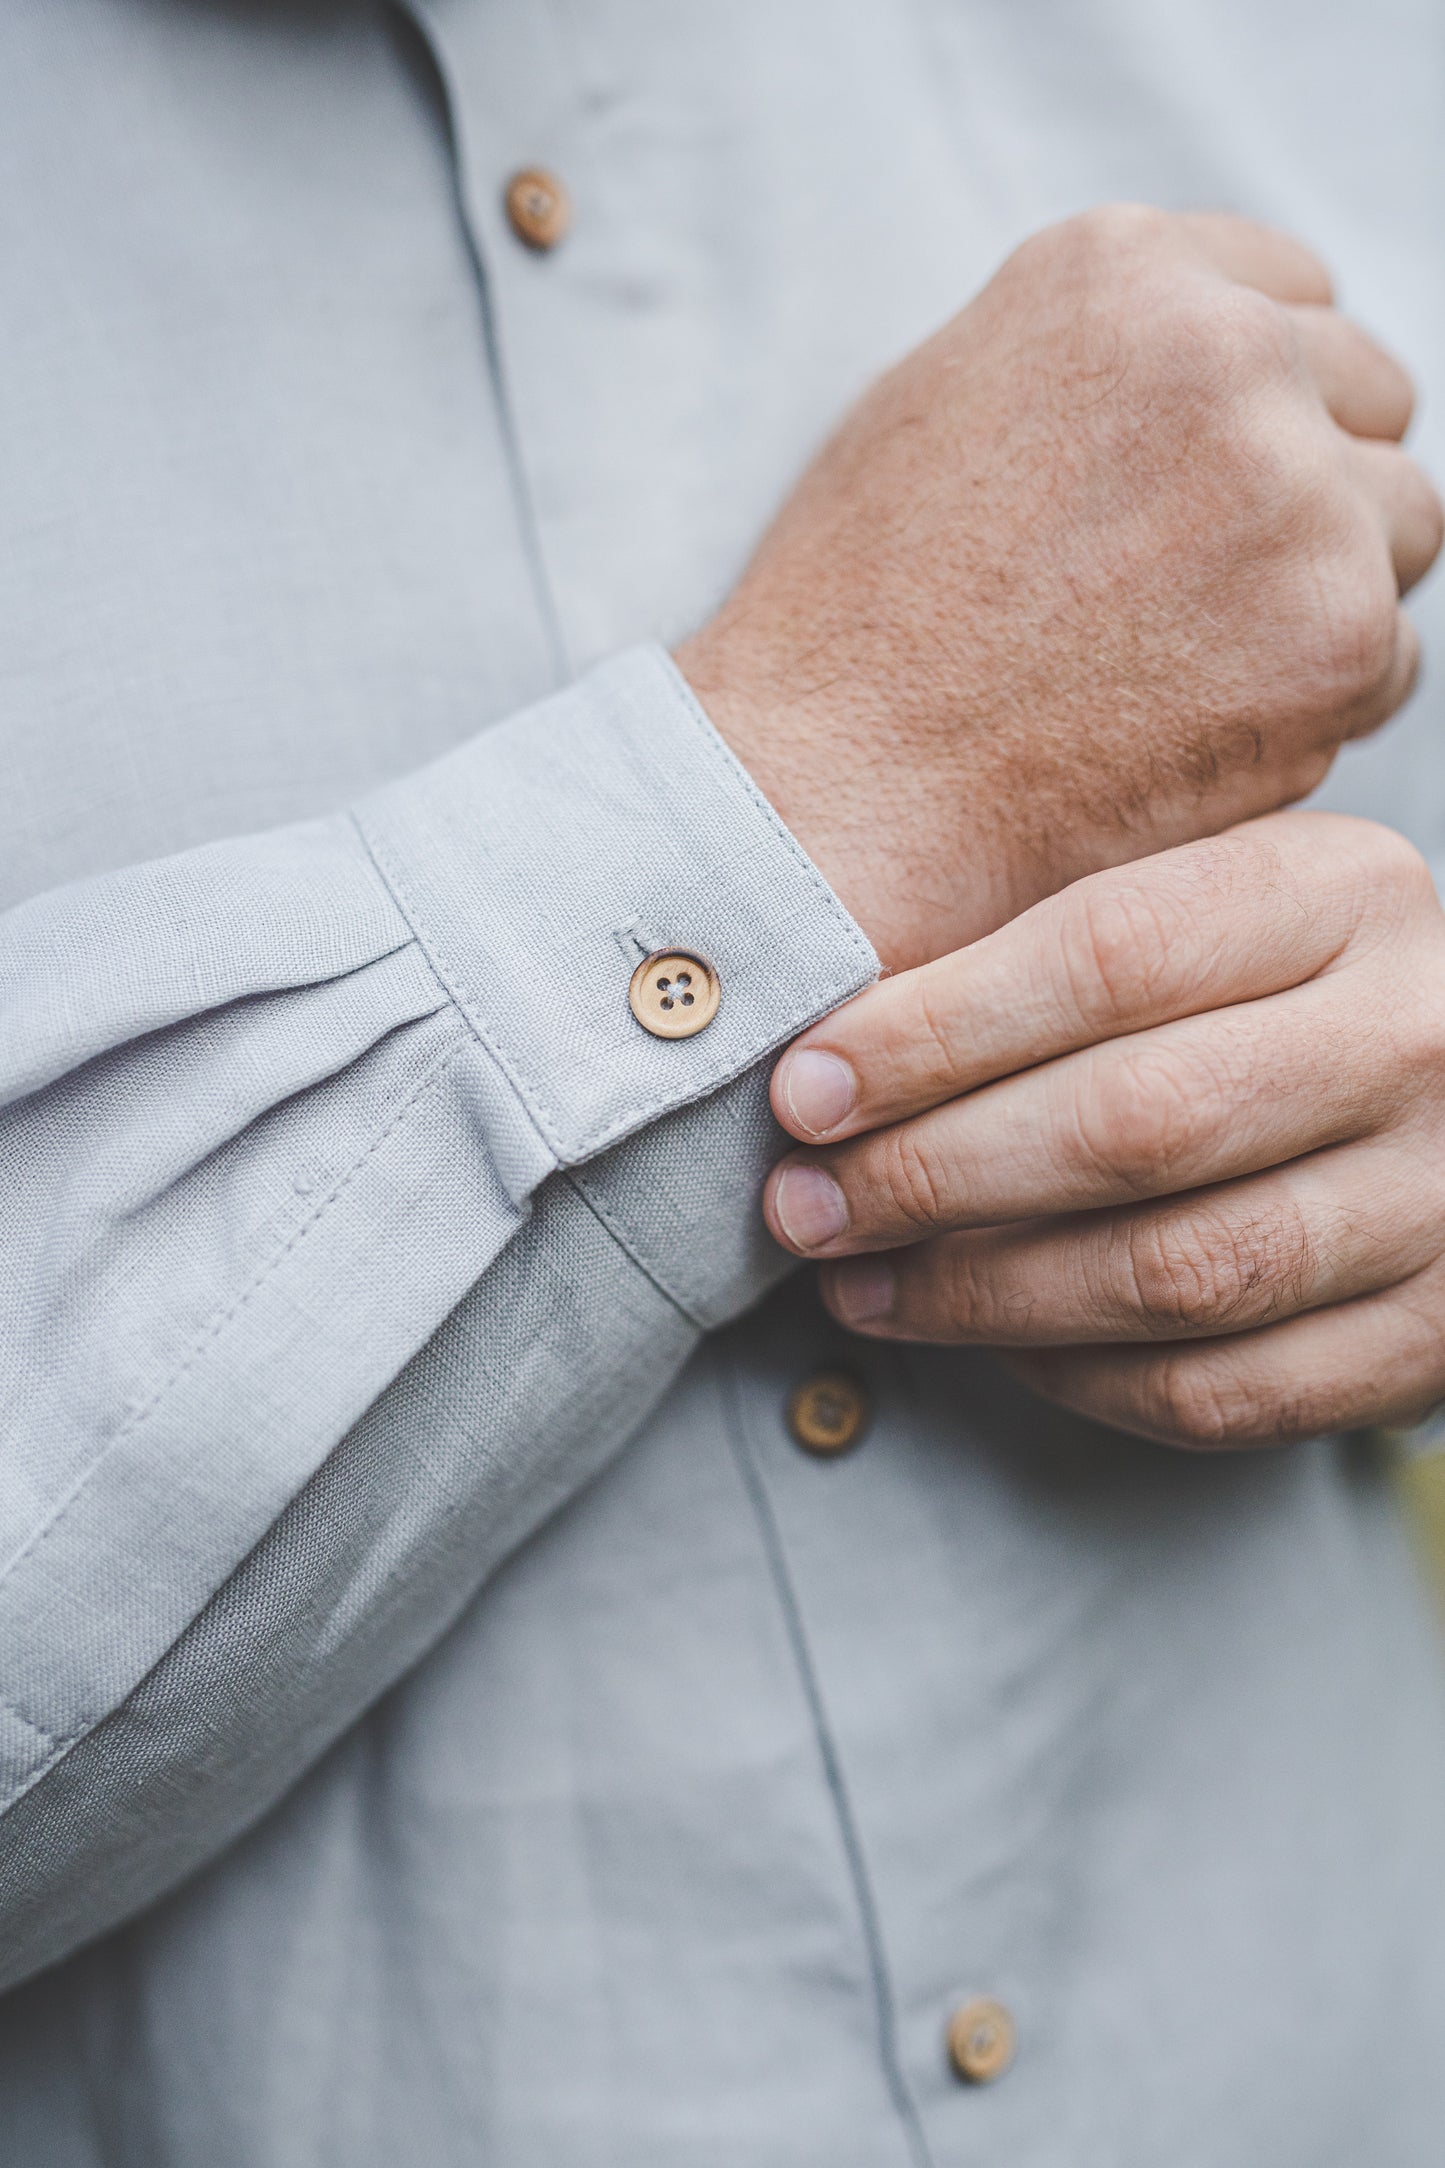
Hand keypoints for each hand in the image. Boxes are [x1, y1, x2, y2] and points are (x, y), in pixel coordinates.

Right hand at [676, 207, 1440, 971]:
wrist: (836, 794)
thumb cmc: (856, 625)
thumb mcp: (938, 404)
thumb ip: (1094, 361)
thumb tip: (1203, 364)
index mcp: (1121, 274)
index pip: (1292, 294)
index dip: (1259, 398)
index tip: (1206, 484)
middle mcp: (1224, 352)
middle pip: (1368, 400)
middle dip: (1309, 490)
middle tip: (1195, 596)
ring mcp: (1294, 491)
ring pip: (1401, 526)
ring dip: (1325, 594)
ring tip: (1185, 668)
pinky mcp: (1337, 631)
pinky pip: (1392, 660)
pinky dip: (1318, 707)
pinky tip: (1193, 735)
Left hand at [762, 814, 1444, 1448]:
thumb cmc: (1259, 989)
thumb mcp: (1192, 906)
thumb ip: (1044, 951)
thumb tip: (823, 1062)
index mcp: (1341, 891)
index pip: (1108, 957)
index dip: (934, 1035)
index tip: (805, 1090)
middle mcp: (1415, 1036)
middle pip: (1134, 1125)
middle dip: (931, 1176)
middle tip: (804, 1203)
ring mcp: (1441, 1198)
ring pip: (1175, 1274)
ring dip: (980, 1295)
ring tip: (856, 1283)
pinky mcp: (1433, 1336)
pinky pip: (1227, 1392)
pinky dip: (1082, 1380)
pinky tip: (988, 1346)